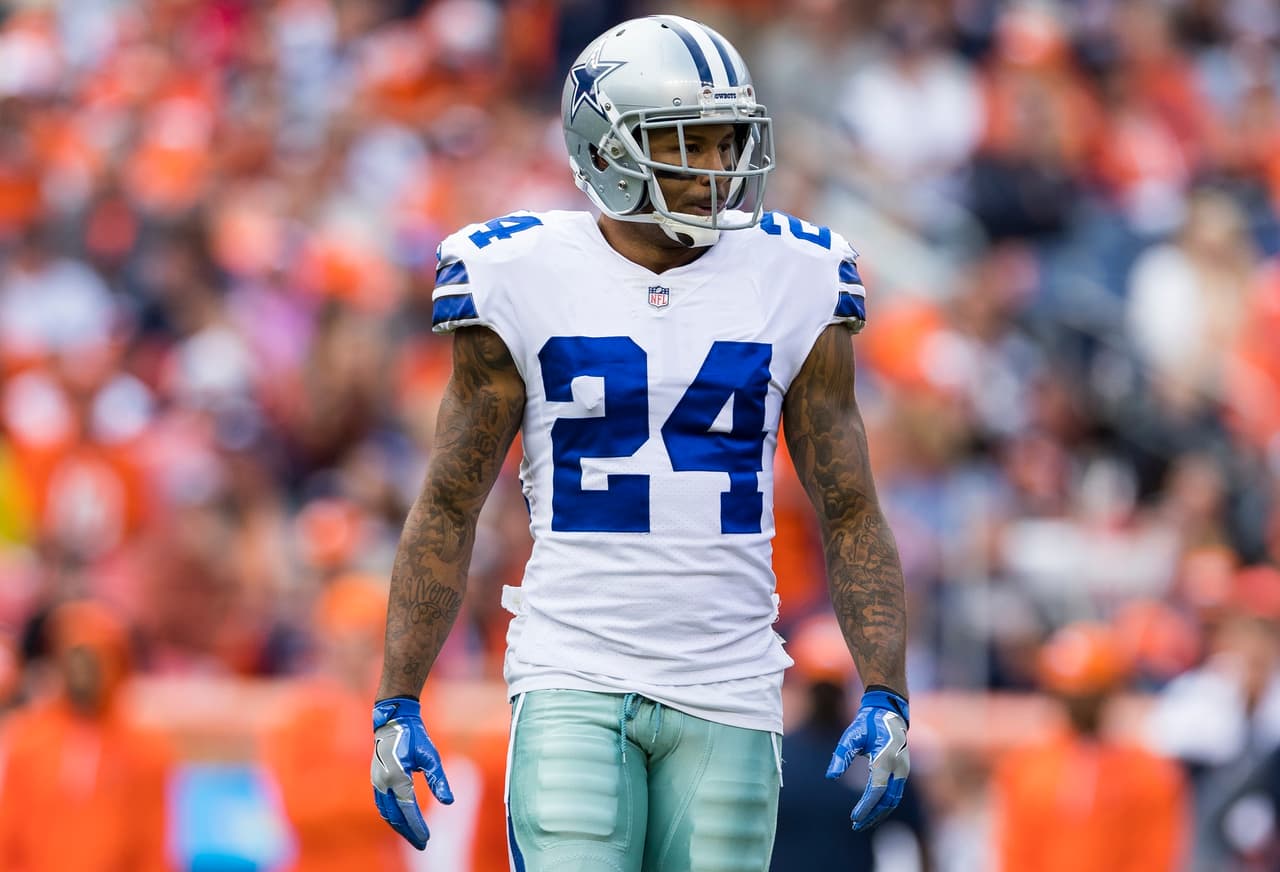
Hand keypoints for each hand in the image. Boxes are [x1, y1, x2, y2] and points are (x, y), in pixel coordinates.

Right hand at [370, 697, 453, 849]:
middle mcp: (383, 782)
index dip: (417, 826)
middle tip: (422, 845)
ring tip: (413, 836)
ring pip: (386, 812)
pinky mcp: (376, 779)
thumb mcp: (431, 756)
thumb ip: (438, 780)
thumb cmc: (415, 736)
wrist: (393, 720)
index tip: (427, 838)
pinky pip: (382, 804)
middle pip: (395, 815)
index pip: (408, 809)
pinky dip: (392, 816)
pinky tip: (401, 821)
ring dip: (399, 826)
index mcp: (397, 776)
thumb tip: (448, 802)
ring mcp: (376, 781)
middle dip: (408, 832)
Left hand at [826, 687, 909, 831]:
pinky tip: (872, 810)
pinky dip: (884, 805)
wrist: (888, 712)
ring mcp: (903, 770)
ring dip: (879, 813)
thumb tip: (830, 776)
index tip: (853, 818)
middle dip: (872, 815)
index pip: (876, 790)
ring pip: (894, 800)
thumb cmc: (867, 723)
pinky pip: (895, 794)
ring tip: (863, 822)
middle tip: (856, 826)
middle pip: (887, 800)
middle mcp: (898, 767)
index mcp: (885, 759)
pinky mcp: (902, 771)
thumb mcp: (851, 735)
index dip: (865, 806)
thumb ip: (841, 755)